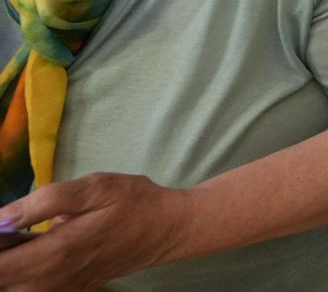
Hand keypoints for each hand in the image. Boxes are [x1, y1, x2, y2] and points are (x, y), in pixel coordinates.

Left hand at [0, 173, 193, 290]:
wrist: (169, 229)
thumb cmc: (133, 203)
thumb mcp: (96, 188)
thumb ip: (45, 201)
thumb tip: (1, 218)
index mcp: (53, 254)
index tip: (0, 227)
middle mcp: (49, 281)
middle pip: (1, 279)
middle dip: (2, 255)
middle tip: (9, 229)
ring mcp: (58, 290)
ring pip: (13, 286)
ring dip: (10, 266)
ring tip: (19, 240)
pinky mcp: (65, 290)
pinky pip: (30, 288)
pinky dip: (22, 274)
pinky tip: (33, 250)